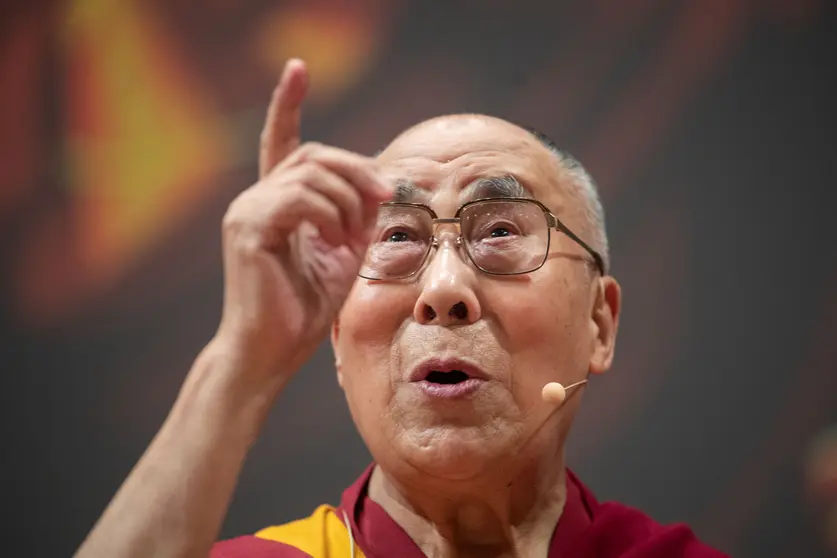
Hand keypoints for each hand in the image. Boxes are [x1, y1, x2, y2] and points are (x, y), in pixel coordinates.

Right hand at [216, 59, 390, 384]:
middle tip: (386, 200)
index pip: (280, 141)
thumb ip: (358, 216)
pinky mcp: (248, 228)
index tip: (298, 68)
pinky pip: (301, 199)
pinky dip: (331, 215)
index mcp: (276, 202)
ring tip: (356, 235)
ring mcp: (247, 211)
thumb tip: (383, 185)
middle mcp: (256, 199)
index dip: (288, 103)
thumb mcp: (344, 253)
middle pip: (314, 154)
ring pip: (311, 173)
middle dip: (358, 171)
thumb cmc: (305, 307)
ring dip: (349, 199)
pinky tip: (336, 240)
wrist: (273, 350)